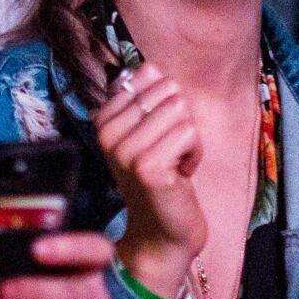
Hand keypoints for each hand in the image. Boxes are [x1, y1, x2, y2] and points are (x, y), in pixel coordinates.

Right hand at [93, 63, 207, 298]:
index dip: (167, 103)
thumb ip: (146, 96)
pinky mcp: (148, 167)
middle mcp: (108, 132)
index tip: (158, 135)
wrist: (161, 231)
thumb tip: (148, 67)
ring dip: (189, 139)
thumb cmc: (161, 176)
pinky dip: (194, 154)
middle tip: (169, 151)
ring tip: (174, 163)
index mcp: (104, 118)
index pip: (151, 75)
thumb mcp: (147, 131)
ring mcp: (126, 151)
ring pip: (182, 110)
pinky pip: (190, 133)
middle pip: (169, 90)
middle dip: (182, 120)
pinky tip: (180, 175)